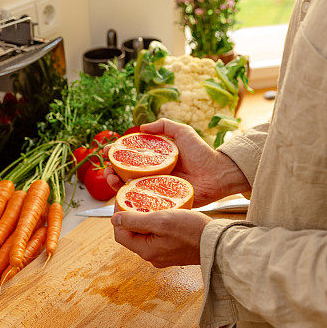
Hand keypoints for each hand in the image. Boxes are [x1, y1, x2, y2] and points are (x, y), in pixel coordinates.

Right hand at [105, 119, 249, 206]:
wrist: (218, 173)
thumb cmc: (203, 153)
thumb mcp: (183, 132)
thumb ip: (164, 125)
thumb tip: (142, 127)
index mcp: (155, 160)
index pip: (130, 157)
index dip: (117, 154)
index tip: (108, 150)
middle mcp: (153, 174)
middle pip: (125, 174)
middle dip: (111, 171)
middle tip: (108, 168)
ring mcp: (157, 188)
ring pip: (130, 189)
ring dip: (116, 185)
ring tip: (113, 180)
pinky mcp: (163, 202)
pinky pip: (145, 202)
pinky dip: (132, 200)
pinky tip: (125, 196)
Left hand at [111, 209, 211, 267]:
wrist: (218, 243)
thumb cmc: (192, 232)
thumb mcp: (160, 221)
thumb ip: (135, 221)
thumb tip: (115, 220)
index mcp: (145, 250)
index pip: (120, 234)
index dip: (119, 217)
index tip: (125, 201)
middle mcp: (152, 256)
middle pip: (132, 234)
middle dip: (133, 217)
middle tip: (139, 200)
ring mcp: (164, 255)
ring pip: (146, 235)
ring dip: (147, 220)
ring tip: (153, 205)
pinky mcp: (174, 250)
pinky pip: (159, 237)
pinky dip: (159, 225)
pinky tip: (167, 214)